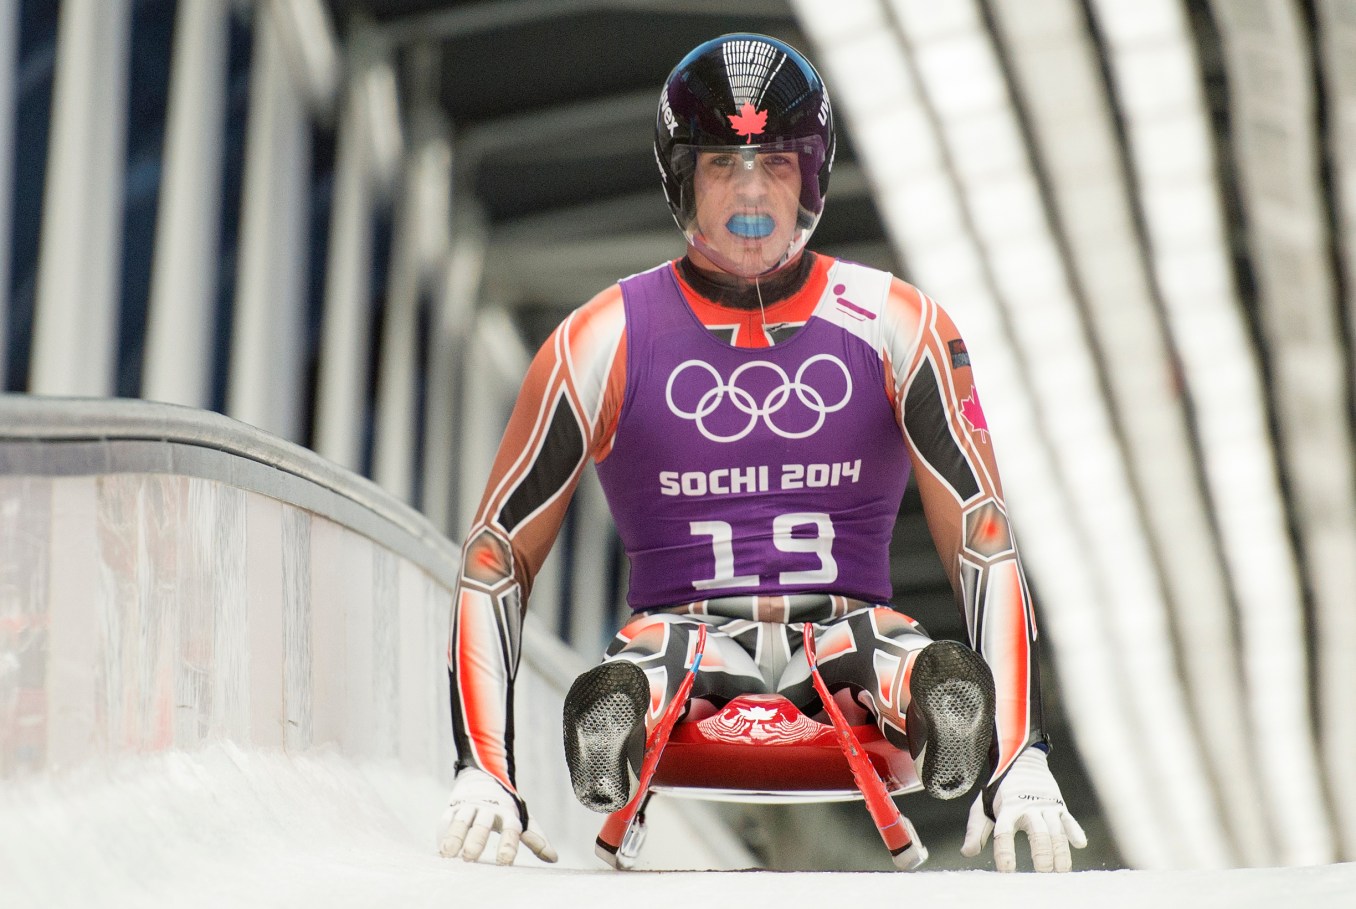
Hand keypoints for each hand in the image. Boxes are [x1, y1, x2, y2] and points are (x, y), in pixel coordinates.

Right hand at [437, 768, 557, 864]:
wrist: (484, 777)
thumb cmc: (506, 806)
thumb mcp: (522, 818)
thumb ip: (536, 837)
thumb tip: (553, 858)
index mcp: (508, 813)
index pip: (510, 830)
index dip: (508, 845)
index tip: (504, 861)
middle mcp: (489, 809)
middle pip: (482, 826)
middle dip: (476, 841)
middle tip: (470, 858)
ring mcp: (470, 807)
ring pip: (462, 822)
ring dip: (454, 837)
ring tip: (448, 854)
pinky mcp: (454, 807)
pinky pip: (447, 819)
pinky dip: (443, 833)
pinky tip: (439, 849)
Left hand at [961, 746, 1086, 871]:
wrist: (1021, 762)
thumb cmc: (1000, 792)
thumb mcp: (982, 807)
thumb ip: (976, 831)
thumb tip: (966, 853)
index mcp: (1007, 809)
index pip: (1004, 832)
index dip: (1005, 851)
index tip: (1006, 870)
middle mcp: (1027, 807)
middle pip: (1037, 832)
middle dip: (1041, 853)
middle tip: (1042, 872)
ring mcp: (1045, 806)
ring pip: (1056, 830)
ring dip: (1060, 850)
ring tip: (1060, 870)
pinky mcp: (1059, 805)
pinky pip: (1069, 819)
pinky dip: (1075, 831)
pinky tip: (1079, 844)